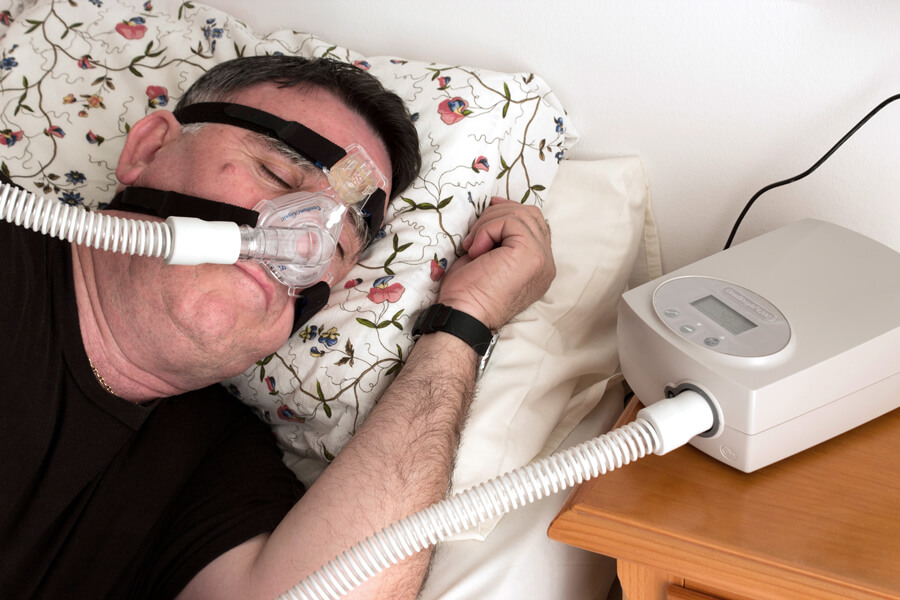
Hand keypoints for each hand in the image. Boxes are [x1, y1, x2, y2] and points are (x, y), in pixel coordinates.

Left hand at [437, 197, 554, 330]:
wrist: (463, 316)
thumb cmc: (468, 293)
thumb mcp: (490, 258)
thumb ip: (503, 237)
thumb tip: (497, 205)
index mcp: (539, 267)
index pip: (535, 224)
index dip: (509, 212)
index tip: (485, 213)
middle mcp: (546, 263)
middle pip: (531, 214)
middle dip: (498, 214)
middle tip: (474, 235)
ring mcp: (542, 259)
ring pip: (521, 214)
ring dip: (489, 223)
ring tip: (473, 246)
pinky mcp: (530, 254)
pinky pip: (511, 222)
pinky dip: (487, 229)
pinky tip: (476, 250)